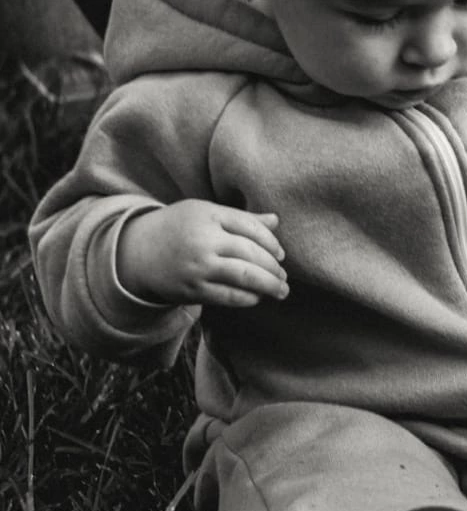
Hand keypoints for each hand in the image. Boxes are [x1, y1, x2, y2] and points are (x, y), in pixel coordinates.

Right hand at [116, 201, 288, 308]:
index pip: (251, 227)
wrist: (137, 252)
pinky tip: (256, 297)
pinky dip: (247, 298)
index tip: (281, 254)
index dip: (271, 242)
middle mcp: (203, 240)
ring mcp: (197, 266)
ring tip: (280, 290)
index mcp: (208, 214)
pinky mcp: (191, 290)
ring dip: (268, 285)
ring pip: (244, 276)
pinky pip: (227, 296)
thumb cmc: (179, 228)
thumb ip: (241, 219)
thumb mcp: (206, 213)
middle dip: (273, 267)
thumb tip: (276, 221)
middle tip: (284, 276)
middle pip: (251, 253)